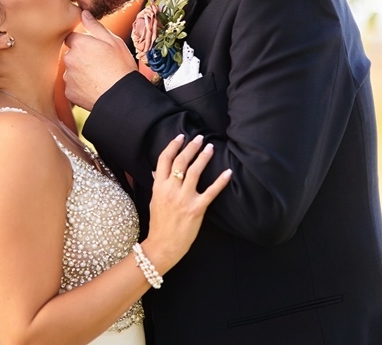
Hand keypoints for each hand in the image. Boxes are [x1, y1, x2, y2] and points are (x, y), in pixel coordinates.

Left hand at [63, 10, 136, 109]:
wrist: (121, 96)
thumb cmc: (121, 67)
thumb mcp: (114, 41)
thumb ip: (95, 26)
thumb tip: (83, 13)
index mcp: (79, 44)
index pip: (72, 37)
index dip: (83, 42)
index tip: (93, 49)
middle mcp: (69, 59)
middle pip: (71, 54)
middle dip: (81, 58)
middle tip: (100, 64)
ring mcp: (68, 77)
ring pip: (72, 71)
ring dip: (80, 72)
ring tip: (99, 78)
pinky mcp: (69, 92)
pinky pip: (73, 86)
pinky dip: (81, 87)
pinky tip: (95, 88)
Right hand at [140, 135, 231, 272]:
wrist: (163, 245)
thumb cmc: (159, 224)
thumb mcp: (154, 201)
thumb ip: (157, 184)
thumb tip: (156, 171)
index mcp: (159, 186)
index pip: (164, 160)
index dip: (173, 146)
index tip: (181, 137)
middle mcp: (171, 190)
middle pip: (180, 162)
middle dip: (190, 147)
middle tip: (199, 138)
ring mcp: (184, 199)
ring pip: (194, 172)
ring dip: (203, 157)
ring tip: (210, 147)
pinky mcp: (196, 209)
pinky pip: (211, 192)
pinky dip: (220, 181)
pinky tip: (228, 172)